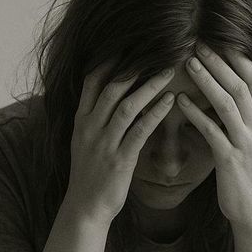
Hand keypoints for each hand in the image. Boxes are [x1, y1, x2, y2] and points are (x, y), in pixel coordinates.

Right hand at [63, 62, 175, 226]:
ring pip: (127, 105)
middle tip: (157, 49)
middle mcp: (90, 127)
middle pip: (112, 87)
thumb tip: (112, 96)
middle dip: (135, 66)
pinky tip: (169, 101)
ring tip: (169, 70)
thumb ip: (95, 118)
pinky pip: (139, 131)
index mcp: (81, 120)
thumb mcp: (85, 141)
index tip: (130, 43)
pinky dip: (155, 113)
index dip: (111, 60)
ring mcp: (104, 143)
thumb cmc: (90, 174)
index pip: (93, 80)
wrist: (85, 208)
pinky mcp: (119, 159)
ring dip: (149, 85)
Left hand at [177, 43, 251, 232]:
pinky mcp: (231, 160)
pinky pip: (213, 132)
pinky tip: (180, 102)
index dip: (237, 56)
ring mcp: (245, 142)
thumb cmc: (242, 174)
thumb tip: (213, 97)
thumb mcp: (242, 140)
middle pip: (241, 84)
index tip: (218, 37)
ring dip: (208, 80)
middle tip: (198, 41)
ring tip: (188, 62)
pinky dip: (197, 114)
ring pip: (229, 103)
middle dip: (220, 61)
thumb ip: (233, 118)